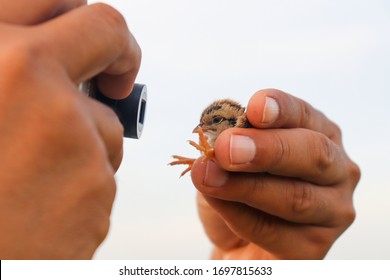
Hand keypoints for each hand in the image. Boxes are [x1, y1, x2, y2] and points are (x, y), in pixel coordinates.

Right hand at [0, 2, 140, 258]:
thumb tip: (46, 57)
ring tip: (29, 186)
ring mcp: (67, 131)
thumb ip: (5, 74)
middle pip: (107, 31)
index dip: (81, 18)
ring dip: (83, 146)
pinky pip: (101, 173)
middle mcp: (25, 78)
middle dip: (121, 53)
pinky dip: (80, 188)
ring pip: (104, 123)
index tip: (99, 46)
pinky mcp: (96, 186)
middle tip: (117, 83)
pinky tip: (39, 214)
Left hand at [191, 89, 359, 258]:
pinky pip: (275, 232)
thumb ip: (227, 147)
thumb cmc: (236, 190)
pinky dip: (239, 216)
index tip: (254, 108)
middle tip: (226, 148)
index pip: (302, 115)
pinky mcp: (315, 247)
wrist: (235, 238)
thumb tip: (216, 143)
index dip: (279, 109)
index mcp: (317, 134)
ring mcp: (333, 210)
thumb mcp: (227, 159)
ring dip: (246, 186)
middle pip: (313, 153)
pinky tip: (217, 204)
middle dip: (266, 149)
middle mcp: (336, 169)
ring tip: (207, 176)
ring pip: (296, 198)